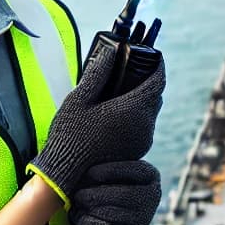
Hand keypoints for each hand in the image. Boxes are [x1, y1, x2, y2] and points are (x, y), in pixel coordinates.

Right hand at [25, 43, 165, 208]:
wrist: (67, 173)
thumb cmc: (70, 134)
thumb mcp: (80, 98)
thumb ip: (98, 72)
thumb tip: (112, 51)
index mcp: (134, 110)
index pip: (158, 81)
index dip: (158, 65)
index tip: (152, 54)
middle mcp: (144, 126)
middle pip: (156, 96)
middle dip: (148, 80)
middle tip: (133, 68)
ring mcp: (143, 140)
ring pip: (151, 112)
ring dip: (143, 99)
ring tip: (123, 88)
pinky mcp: (137, 151)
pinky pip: (144, 126)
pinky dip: (137, 115)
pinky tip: (118, 111)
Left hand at [70, 160, 162, 224]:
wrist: (118, 206)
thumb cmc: (110, 179)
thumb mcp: (113, 167)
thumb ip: (105, 161)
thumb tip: (83, 158)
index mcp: (150, 175)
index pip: (133, 170)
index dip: (110, 171)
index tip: (89, 172)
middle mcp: (153, 196)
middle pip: (124, 195)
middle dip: (97, 195)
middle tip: (78, 194)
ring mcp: (145, 217)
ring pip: (115, 214)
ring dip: (92, 209)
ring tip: (76, 204)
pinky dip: (90, 223)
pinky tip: (78, 216)